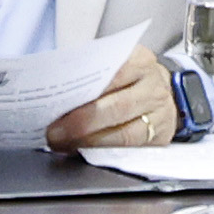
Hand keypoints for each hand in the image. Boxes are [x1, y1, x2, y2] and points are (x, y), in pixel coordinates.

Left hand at [49, 51, 187, 152]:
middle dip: (81, 123)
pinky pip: (131, 150)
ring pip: (125, 135)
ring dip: (90, 143)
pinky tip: (83, 151)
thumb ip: (89, 73)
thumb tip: (52, 90)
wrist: (159, 91)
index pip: (112, 74)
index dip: (85, 91)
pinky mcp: (160, 137)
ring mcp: (161, 114)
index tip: (57, 103)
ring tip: (65, 144)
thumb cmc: (125, 78)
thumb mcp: (113, 64)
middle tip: (54, 133)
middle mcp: (154, 87)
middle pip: (117, 108)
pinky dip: (103, 152)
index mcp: (140, 61)